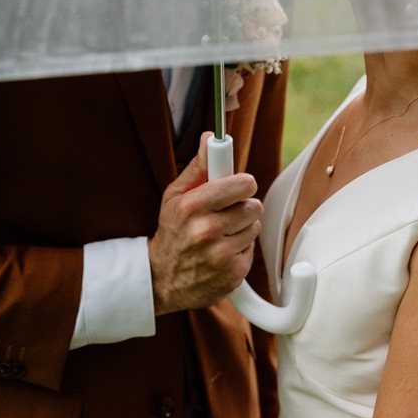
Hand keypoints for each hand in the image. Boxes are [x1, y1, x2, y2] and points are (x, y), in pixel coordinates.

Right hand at [148, 132, 262, 313]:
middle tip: (227, 211)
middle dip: (243, 205)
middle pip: (253, 205)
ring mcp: (221, 256)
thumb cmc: (172, 231)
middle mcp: (207, 231)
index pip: (243, 184)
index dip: (243, 183)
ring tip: (222, 232)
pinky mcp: (233, 274)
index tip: (238, 185)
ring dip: (243, 227)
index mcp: (193, 206)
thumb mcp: (175, 195)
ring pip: (255, 226)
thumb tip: (211, 138)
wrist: (162, 279)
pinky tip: (223, 250)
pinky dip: (241, 248)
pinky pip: (252, 249)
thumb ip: (198, 167)